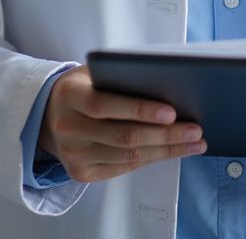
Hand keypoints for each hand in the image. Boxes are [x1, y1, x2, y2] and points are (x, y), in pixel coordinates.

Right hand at [38, 66, 206, 182]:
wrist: (49, 114)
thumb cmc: (84, 86)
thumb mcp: (94, 73)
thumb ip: (121, 76)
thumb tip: (169, 85)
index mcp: (70, 96)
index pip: (105, 105)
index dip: (139, 110)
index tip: (172, 111)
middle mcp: (69, 128)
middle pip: (123, 136)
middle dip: (165, 135)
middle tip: (196, 130)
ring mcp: (74, 154)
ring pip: (128, 156)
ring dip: (166, 150)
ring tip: (194, 143)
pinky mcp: (81, 173)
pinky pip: (123, 167)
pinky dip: (151, 158)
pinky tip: (173, 151)